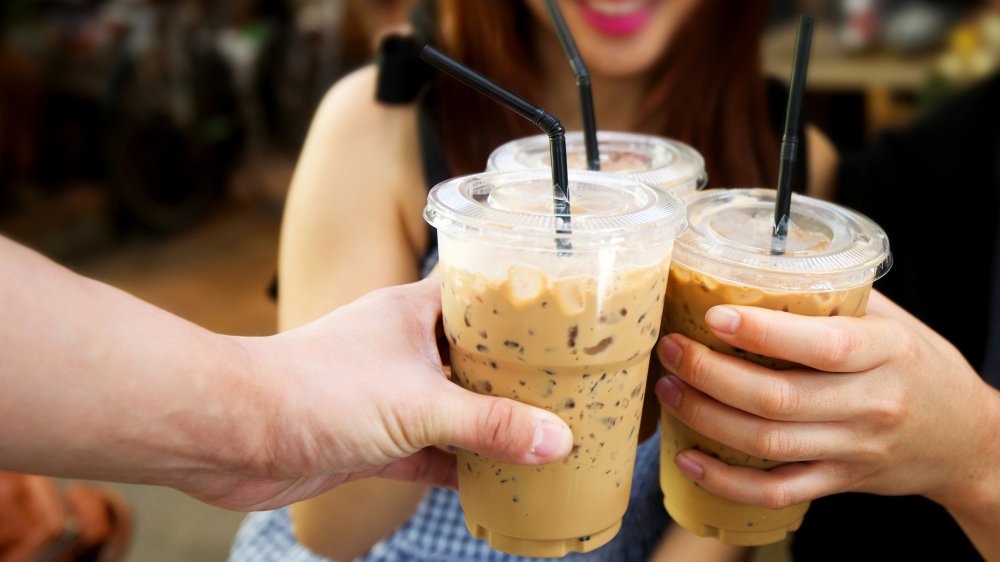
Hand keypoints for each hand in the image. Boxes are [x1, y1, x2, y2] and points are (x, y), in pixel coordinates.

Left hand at [178, 277, 573, 510]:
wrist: (233, 434)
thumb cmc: (315, 389)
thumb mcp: (419, 404)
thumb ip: (489, 423)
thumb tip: (556, 440)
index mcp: (412, 312)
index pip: (477, 292)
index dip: (519, 301)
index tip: (565, 317)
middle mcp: (401, 348)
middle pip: (472, 355)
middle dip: (514, 374)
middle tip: (569, 385)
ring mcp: (386, 394)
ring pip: (453, 407)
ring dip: (490, 424)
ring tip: (545, 435)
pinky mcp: (372, 439)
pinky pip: (429, 451)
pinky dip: (459, 465)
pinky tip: (496, 479)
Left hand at [654, 290, 999, 514]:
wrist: (965, 440)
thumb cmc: (919, 367)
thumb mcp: (894, 323)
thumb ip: (837, 298)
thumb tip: (759, 265)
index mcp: (887, 353)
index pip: (822, 345)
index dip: (763, 333)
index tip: (713, 317)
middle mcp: (871, 404)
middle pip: (780, 399)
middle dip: (711, 375)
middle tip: (671, 351)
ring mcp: (854, 449)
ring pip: (769, 443)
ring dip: (706, 418)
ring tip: (668, 390)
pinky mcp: (839, 482)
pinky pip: (777, 490)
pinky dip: (727, 480)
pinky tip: (689, 458)